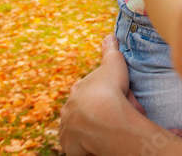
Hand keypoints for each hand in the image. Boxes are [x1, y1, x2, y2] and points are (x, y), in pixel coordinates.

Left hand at [59, 36, 151, 155]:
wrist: (103, 117)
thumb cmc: (110, 89)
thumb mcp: (114, 64)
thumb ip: (111, 50)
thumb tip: (109, 36)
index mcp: (77, 89)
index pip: (85, 90)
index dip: (97, 93)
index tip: (109, 97)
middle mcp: (68, 107)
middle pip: (80, 109)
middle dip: (92, 111)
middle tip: (113, 114)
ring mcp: (68, 127)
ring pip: (77, 127)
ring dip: (88, 128)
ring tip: (107, 131)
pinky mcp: (70, 144)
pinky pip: (77, 144)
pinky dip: (85, 144)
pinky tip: (98, 143)